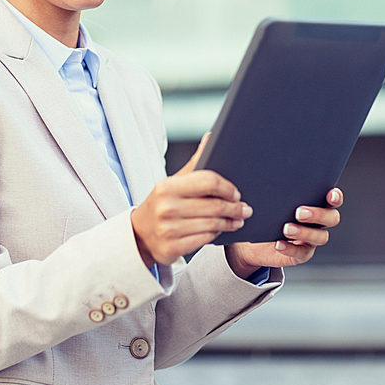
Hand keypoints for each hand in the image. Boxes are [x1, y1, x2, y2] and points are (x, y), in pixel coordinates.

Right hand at [131, 134, 253, 266]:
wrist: (140, 233)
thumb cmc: (162, 203)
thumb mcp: (174, 182)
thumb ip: (195, 163)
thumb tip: (210, 137)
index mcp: (167, 187)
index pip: (207, 181)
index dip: (227, 187)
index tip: (236, 192)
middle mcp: (166, 207)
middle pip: (214, 205)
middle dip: (234, 208)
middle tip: (245, 208)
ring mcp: (169, 229)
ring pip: (212, 224)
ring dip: (230, 222)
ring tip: (238, 219)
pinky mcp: (173, 247)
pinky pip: (205, 239)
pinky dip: (218, 234)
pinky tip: (222, 229)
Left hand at [225, 187, 343, 278]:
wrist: (254, 241)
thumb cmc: (265, 215)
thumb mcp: (269, 200)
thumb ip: (273, 191)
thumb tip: (266, 183)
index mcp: (314, 204)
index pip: (333, 200)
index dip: (335, 197)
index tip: (330, 195)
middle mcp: (318, 222)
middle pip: (332, 218)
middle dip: (318, 214)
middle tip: (299, 212)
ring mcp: (311, 239)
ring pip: (320, 237)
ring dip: (304, 232)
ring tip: (286, 228)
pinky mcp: (301, 254)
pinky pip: (302, 253)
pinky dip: (291, 248)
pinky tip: (279, 243)